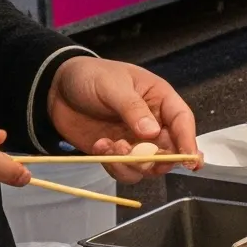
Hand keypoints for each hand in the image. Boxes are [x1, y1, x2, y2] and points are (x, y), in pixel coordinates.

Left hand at [47, 56, 198, 183]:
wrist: (55, 88)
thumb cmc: (91, 76)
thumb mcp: (114, 86)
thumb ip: (133, 109)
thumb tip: (152, 133)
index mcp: (160, 100)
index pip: (182, 122)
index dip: (189, 141)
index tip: (191, 161)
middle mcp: (153, 123)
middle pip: (170, 150)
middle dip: (157, 159)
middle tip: (137, 156)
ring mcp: (134, 140)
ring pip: (148, 166)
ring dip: (132, 164)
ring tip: (111, 147)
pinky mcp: (116, 152)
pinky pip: (125, 170)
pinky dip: (114, 166)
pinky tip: (99, 147)